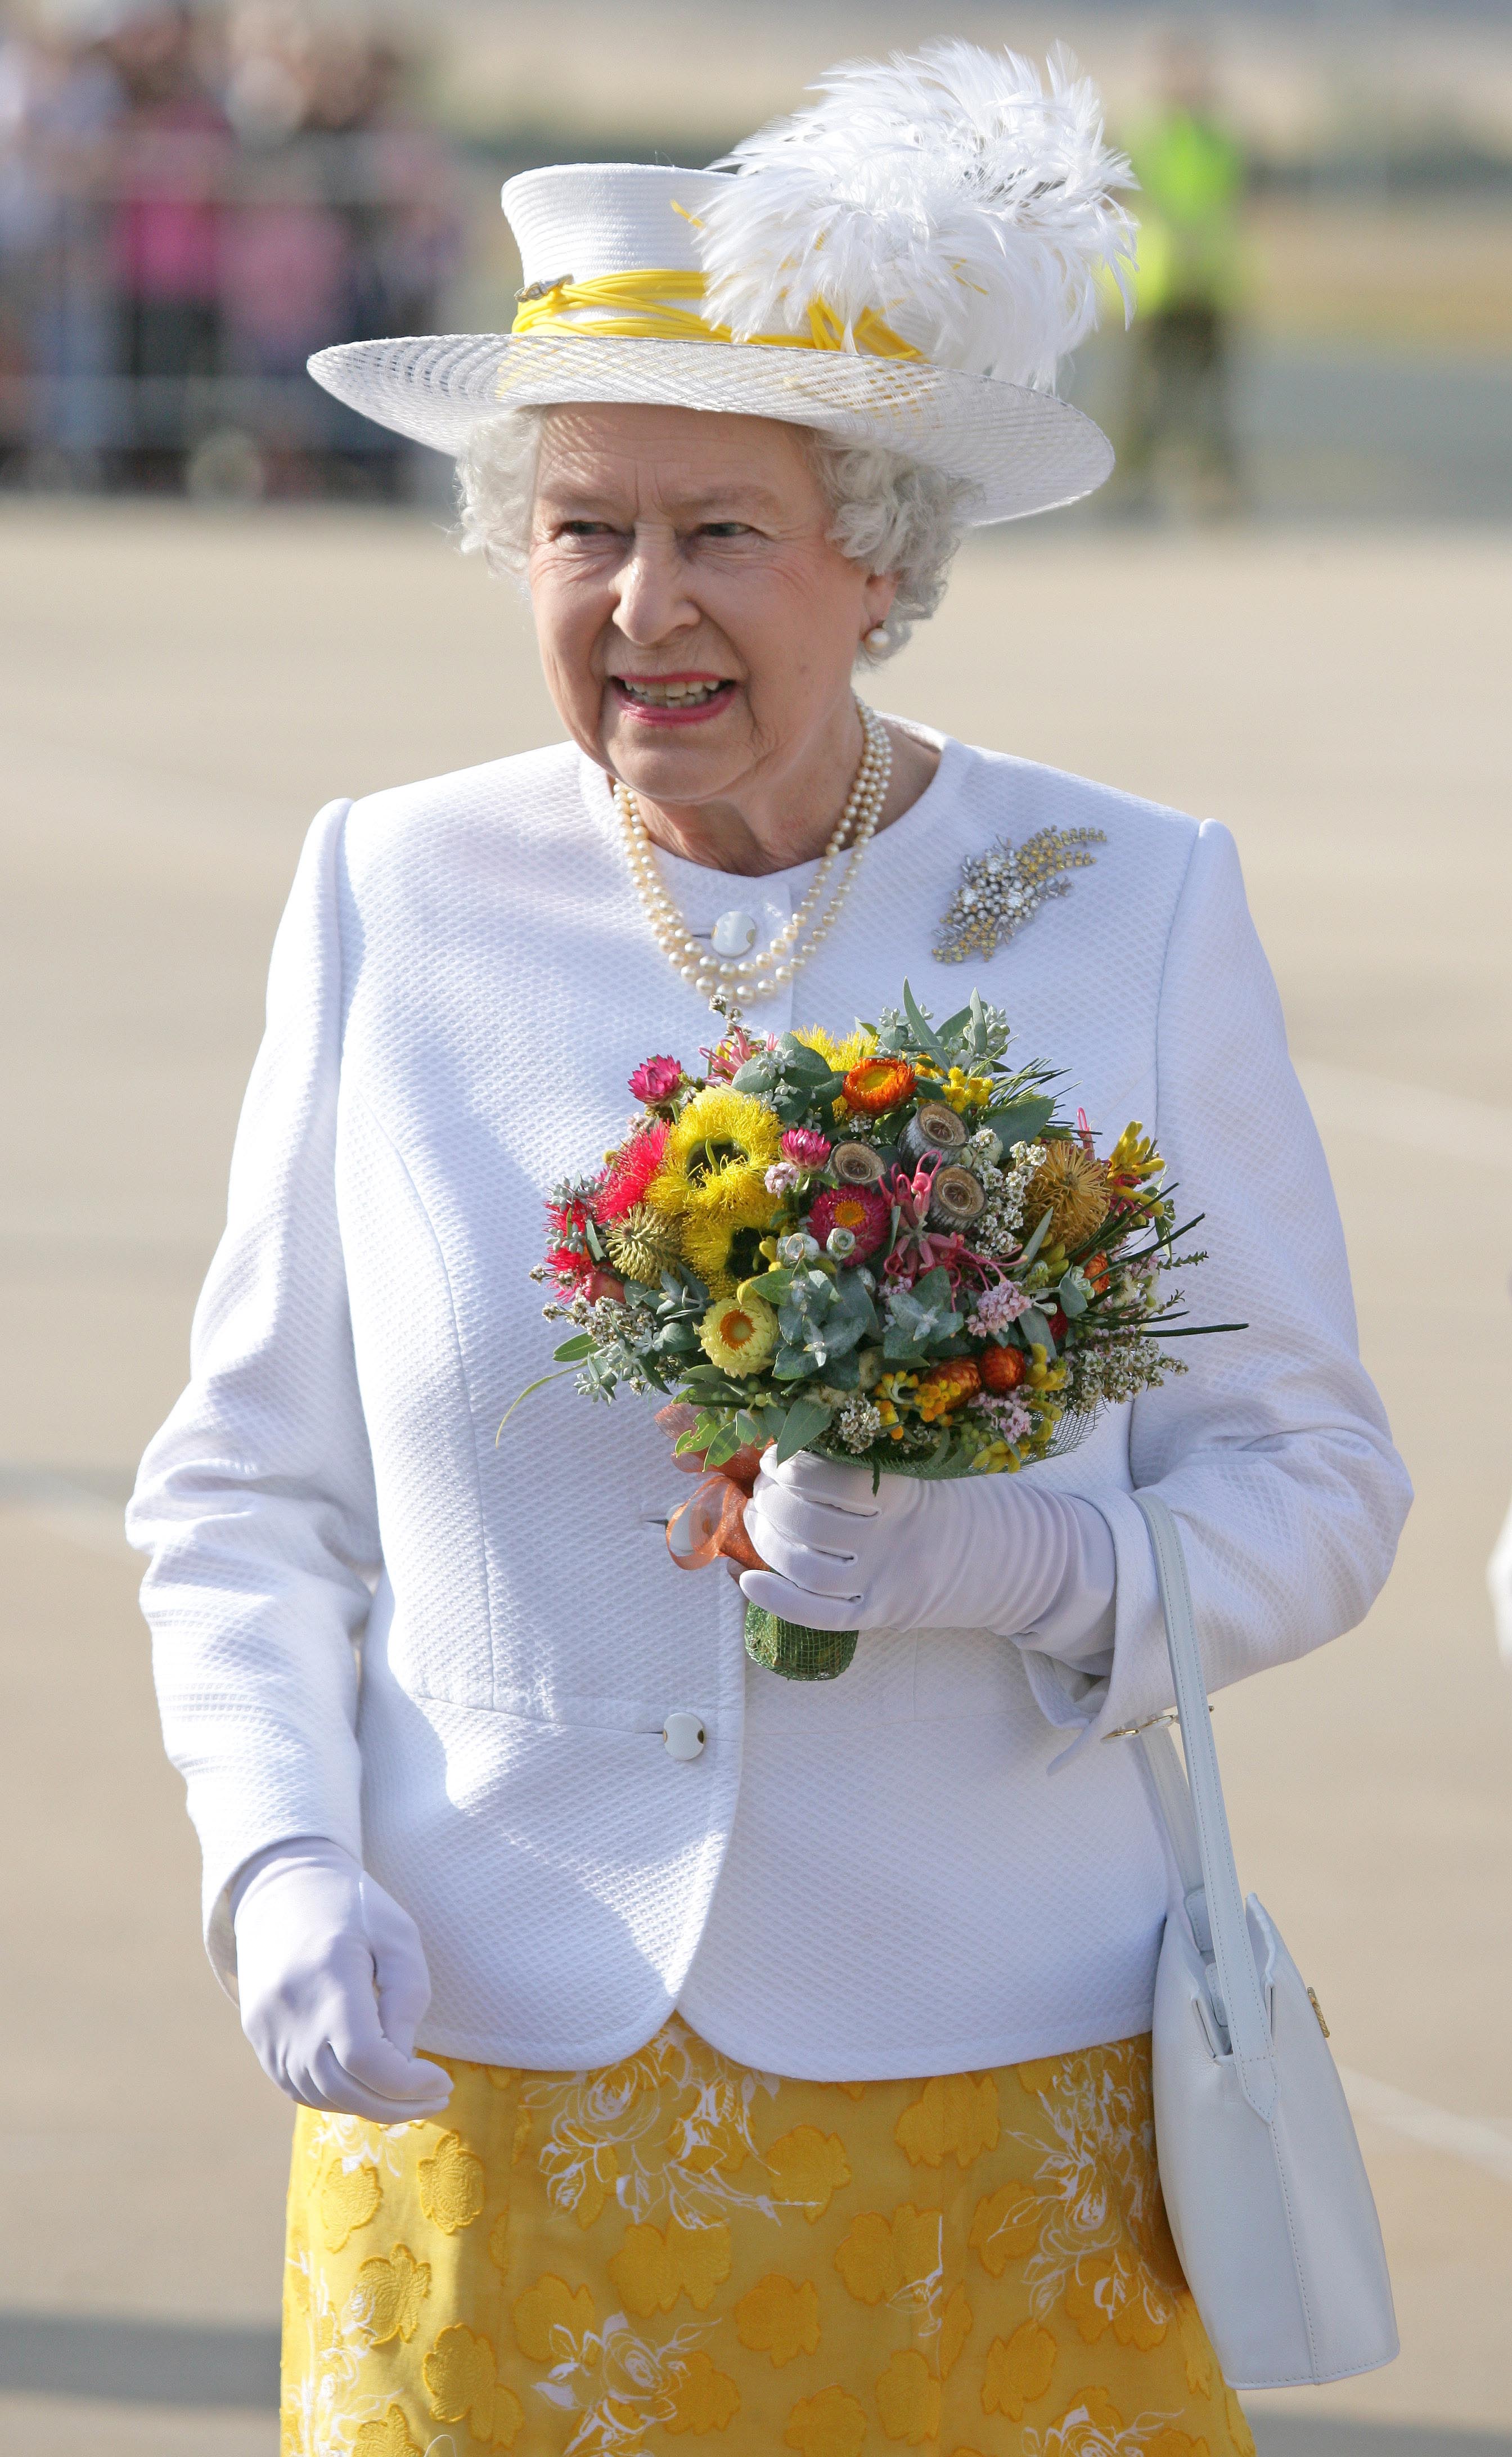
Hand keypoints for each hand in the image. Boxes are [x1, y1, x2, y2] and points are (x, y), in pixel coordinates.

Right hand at [232, 1838, 452, 2122]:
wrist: (282, 1889)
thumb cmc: (352, 1908)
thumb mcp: (397, 1935)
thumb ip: (407, 1997)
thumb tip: (406, 2062)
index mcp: (329, 1976)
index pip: (366, 2058)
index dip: (409, 2083)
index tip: (443, 2081)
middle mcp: (290, 2010)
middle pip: (346, 2088)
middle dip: (398, 2104)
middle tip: (437, 2097)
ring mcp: (268, 2029)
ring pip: (322, 2097)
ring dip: (370, 2106)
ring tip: (409, 2095)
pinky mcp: (259, 2038)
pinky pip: (299, 2088)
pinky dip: (338, 2097)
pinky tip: (367, 2084)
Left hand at [740, 1450, 1115, 1650]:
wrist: (1016, 1563)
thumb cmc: (961, 1508)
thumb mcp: (927, 1473)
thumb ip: (872, 1465)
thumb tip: (794, 1451)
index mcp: (906, 1494)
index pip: (828, 1477)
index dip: (790, 1465)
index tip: (778, 1453)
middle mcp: (895, 1539)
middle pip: (807, 1521)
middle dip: (771, 1499)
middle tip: (763, 1485)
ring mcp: (887, 1581)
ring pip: (805, 1566)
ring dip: (766, 1539)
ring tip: (756, 1519)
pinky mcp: (882, 1614)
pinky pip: (820, 1615)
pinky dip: (778, 1599)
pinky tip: (748, 1579)